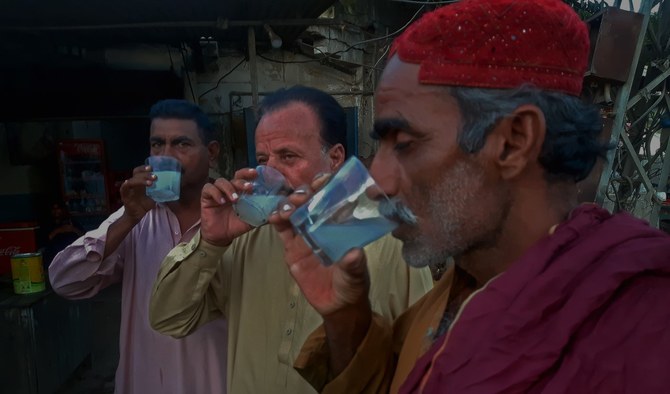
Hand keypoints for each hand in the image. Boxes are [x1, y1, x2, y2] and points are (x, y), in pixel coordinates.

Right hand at [119, 164, 156, 223]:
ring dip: (141, 180)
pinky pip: (124, 188)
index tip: (152, 167)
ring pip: (132, 180)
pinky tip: (130, 182)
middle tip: (155, 177)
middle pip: (136, 173)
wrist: (137, 215)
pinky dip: (127, 184)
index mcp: (140, 182)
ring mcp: (128, 189)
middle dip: (146, 173)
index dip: (144, 168)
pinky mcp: (125, 195)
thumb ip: (158, 192)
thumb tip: (169, 187)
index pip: (140, 171)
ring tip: (150, 183)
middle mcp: (134, 184)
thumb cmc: (144, 205)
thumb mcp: (153, 197)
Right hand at [200, 167, 257, 245]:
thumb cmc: (236, 226)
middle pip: (234, 176)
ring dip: (229, 188)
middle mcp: (229, 188)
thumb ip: (263, 214)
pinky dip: (215, 193)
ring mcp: (217, 192)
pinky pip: (208, 189)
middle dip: (242, 179)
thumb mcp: (252, 220)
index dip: (249, 173)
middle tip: (249, 187)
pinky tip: (221, 201)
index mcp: (241, 191)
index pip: (245, 177)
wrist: (221, 237)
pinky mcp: (206, 197)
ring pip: (221, 181)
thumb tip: (279, 212)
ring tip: (235, 199)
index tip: (257, 174)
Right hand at [268, 174, 370, 316]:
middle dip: (305, 193)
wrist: (336, 306)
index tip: (322, 181)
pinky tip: (274, 216)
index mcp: (341, 225)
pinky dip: (277, 219)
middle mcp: (322, 225)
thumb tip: (354, 253)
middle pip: (311, 201)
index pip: (334, 199)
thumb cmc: (352, 285)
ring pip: (295, 211)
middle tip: (302, 196)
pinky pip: (283, 229)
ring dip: (289, 204)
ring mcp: (305, 235)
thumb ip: (353, 265)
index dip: (328, 186)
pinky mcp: (292, 247)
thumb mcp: (355, 275)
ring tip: (288, 208)